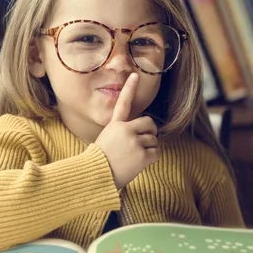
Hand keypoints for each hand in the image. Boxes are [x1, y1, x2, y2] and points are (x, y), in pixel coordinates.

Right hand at [94, 73, 159, 188]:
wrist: (96, 177)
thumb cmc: (99, 162)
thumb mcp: (105, 141)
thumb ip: (121, 134)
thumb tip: (140, 134)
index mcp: (114, 125)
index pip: (123, 103)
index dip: (129, 88)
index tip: (135, 75)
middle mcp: (125, 130)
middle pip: (150, 124)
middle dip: (150, 133)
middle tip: (142, 143)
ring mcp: (134, 142)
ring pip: (154, 140)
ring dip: (149, 149)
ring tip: (134, 157)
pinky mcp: (142, 155)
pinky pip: (156, 153)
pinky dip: (151, 158)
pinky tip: (139, 163)